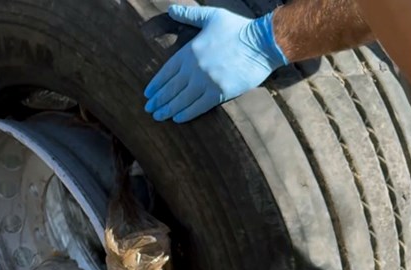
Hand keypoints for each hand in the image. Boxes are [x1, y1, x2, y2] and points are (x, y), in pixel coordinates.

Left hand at [144, 5, 287, 122]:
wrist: (263, 42)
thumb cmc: (238, 28)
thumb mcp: (212, 16)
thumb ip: (189, 15)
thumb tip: (171, 9)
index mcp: (190, 51)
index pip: (166, 72)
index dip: (156, 84)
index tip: (148, 94)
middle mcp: (194, 68)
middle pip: (171, 88)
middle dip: (158, 100)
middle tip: (149, 109)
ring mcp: (206, 82)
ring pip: (182, 100)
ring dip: (168, 110)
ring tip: (159, 116)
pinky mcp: (220, 93)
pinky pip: (198, 106)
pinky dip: (186, 113)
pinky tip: (177, 118)